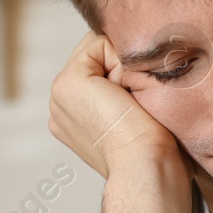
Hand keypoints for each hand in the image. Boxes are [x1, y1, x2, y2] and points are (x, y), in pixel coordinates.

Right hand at [48, 31, 190, 180]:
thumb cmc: (153, 153)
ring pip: (98, 47)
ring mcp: (59, 92)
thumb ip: (121, 92)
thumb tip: (135, 64)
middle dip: (121, 66)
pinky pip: (100, 44)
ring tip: (129, 102)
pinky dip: (122, 63)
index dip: (124, 72)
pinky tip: (125, 95)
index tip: (135, 108)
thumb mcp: (133, 116)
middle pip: (95, 53)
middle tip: (132, 106)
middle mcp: (60, 104)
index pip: (96, 67)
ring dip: (122, 66)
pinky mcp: (69, 82)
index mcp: (72, 115)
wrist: (146, 168)